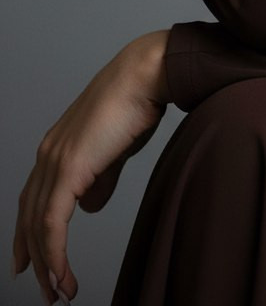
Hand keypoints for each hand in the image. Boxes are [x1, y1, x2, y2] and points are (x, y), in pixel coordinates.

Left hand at [11, 33, 168, 303]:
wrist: (145, 75)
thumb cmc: (137, 103)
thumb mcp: (115, 148)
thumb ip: (101, 177)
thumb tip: (91, 206)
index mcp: (57, 147)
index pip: (32, 199)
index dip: (27, 234)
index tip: (29, 263)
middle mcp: (48, 154)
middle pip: (29, 217)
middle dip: (34, 258)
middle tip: (45, 291)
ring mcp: (55, 160)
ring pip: (37, 225)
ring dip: (47, 264)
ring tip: (58, 292)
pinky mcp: (68, 168)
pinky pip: (52, 222)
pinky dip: (54, 253)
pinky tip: (61, 274)